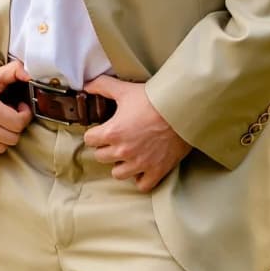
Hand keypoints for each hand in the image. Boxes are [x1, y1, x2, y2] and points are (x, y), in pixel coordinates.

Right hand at [0, 59, 32, 162]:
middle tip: (11, 115)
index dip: (25, 115)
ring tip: (0, 123)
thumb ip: (14, 71)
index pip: (17, 123)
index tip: (20, 107)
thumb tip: (30, 74)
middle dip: (16, 127)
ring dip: (4, 137)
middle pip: (11, 138)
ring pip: (0, 148)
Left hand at [82, 76, 191, 191]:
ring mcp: (140, 163)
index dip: (95, 133)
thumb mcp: (125, 90)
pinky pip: (142, 185)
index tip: (102, 130)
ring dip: (120, 165)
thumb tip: (86, 85)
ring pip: (118, 174)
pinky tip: (142, 167)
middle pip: (101, 157)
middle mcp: (124, 151)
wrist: (182, 110)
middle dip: (106, 148)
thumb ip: (102, 86)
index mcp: (113, 132)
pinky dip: (140, 178)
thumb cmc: (154, 100)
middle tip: (116, 140)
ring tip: (127, 154)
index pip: (90, 140)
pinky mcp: (157, 171)